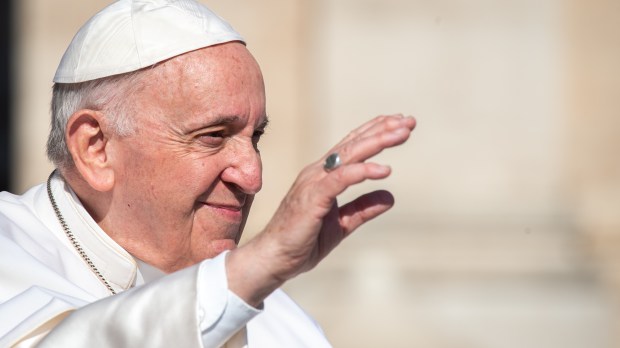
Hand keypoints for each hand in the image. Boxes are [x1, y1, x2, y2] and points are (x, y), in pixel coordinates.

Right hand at [227, 114, 415, 305]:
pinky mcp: (312, 197)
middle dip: (382, 130)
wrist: (275, 259)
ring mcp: (313, 182)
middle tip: (409, 122)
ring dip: (377, 141)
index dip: (376, 132)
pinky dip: (362, 171)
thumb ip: (363, 209)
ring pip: (349, 154)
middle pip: (354, 143)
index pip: (352, 145)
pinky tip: (384, 170)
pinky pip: (341, 179)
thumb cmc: (303, 241)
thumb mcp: (342, 224)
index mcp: (324, 176)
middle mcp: (318, 172)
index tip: (401, 124)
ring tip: (402, 134)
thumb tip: (391, 197)